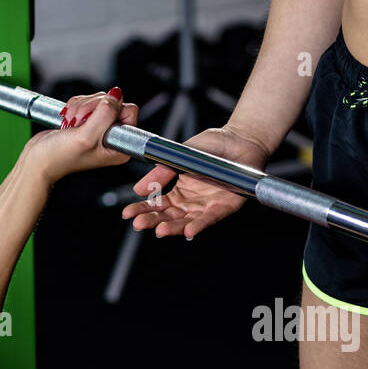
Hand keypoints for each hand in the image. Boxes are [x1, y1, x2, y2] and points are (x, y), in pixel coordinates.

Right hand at [23, 89, 140, 183]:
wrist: (38, 159)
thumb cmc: (60, 157)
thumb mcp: (86, 136)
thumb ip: (105, 114)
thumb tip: (116, 94)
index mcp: (121, 146)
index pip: (130, 111)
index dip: (111, 109)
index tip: (95, 121)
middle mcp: (113, 137)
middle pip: (113, 102)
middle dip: (92, 108)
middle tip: (79, 123)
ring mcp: (100, 128)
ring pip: (98, 99)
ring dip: (81, 107)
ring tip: (72, 124)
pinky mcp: (88, 121)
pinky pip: (86, 101)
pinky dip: (75, 106)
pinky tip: (69, 121)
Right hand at [122, 125, 270, 238]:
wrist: (240, 138)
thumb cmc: (213, 145)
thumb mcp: (180, 156)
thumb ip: (161, 172)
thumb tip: (138, 189)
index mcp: (181, 190)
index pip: (158, 205)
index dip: (142, 209)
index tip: (127, 214)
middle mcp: (193, 201)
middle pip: (170, 216)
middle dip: (153, 221)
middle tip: (139, 224)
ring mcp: (209, 205)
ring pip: (188, 221)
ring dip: (174, 227)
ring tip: (160, 230)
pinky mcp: (227, 205)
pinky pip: (212, 217)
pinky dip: (200, 224)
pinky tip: (189, 230)